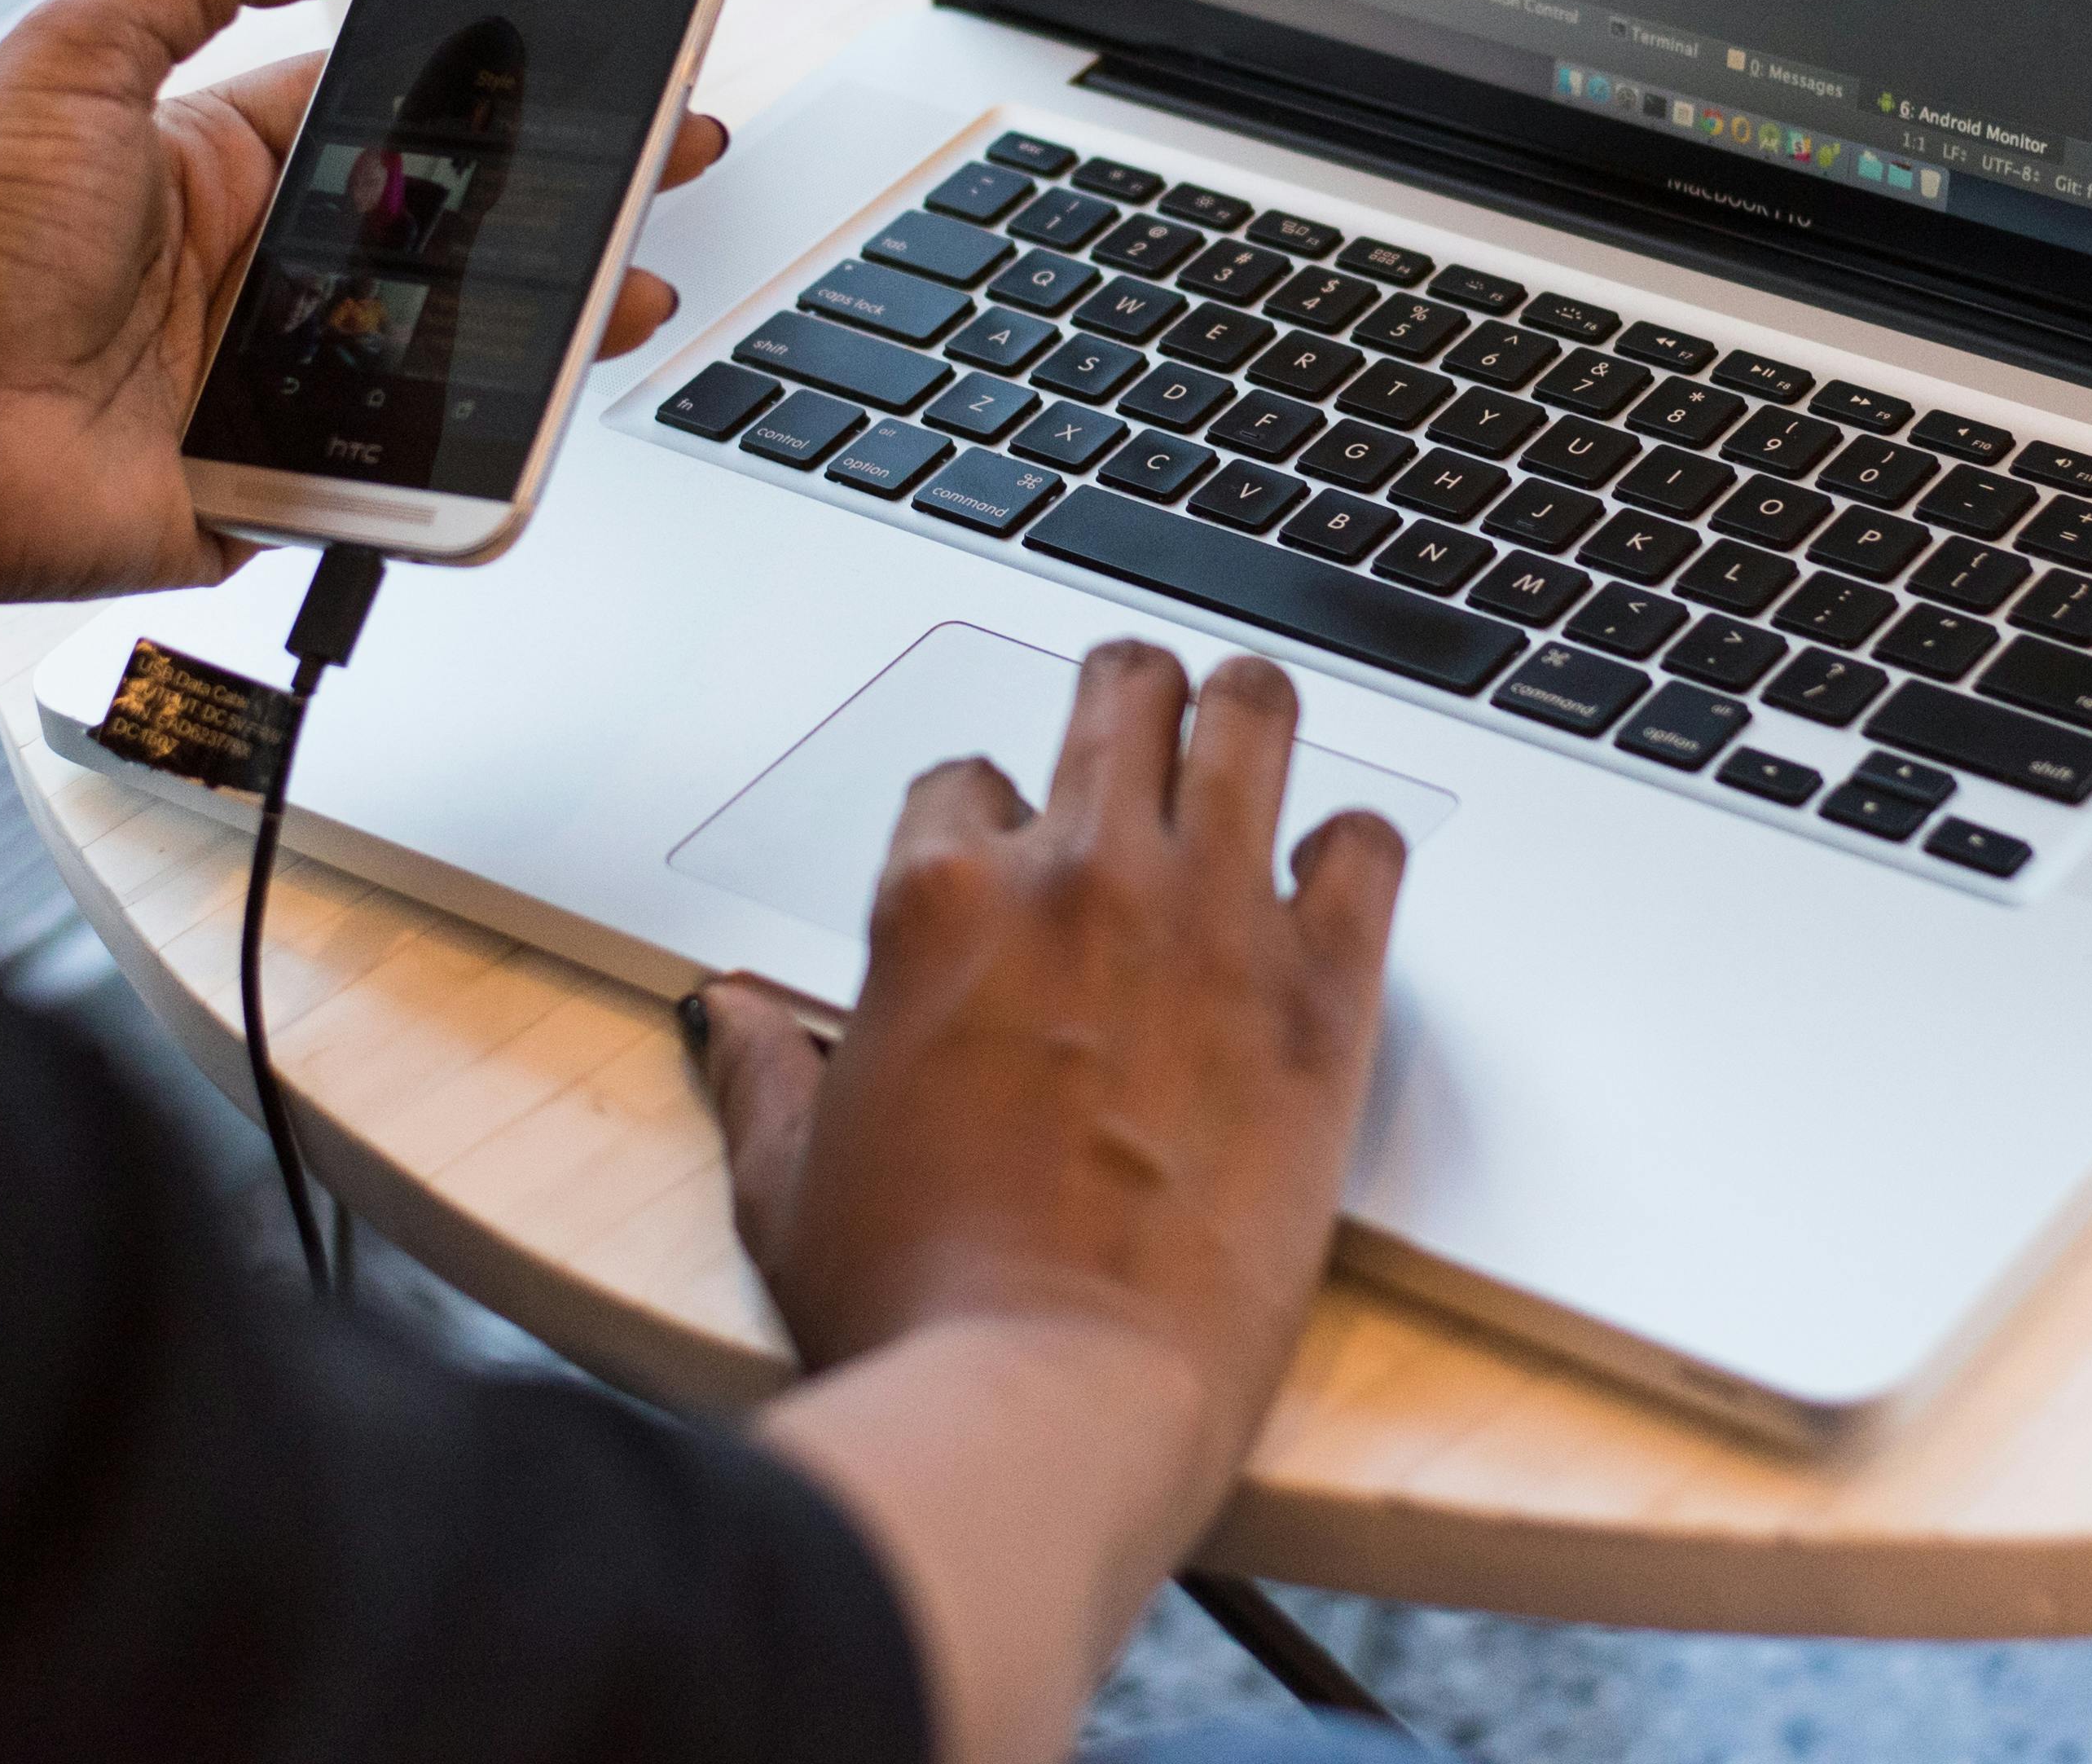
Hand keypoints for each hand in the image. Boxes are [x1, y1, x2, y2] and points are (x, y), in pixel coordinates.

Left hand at [0, 0, 721, 725]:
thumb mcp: (66, 54)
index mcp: (219, 156)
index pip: (392, 102)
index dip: (492, 77)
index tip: (581, 46)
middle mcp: (261, 260)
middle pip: (452, 218)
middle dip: (566, 186)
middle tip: (667, 150)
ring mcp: (279, 372)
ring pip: (454, 335)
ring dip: (555, 307)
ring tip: (634, 279)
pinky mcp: (285, 473)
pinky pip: (407, 455)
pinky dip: (483, 435)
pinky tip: (550, 394)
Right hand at [703, 645, 1403, 1759]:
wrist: (1050, 1401)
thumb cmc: (918, 1309)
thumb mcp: (788, 1185)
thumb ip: (760, 1073)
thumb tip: (723, 1013)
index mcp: (939, 902)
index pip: (967, 779)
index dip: (989, 822)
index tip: (1010, 868)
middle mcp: (1077, 877)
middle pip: (1121, 691)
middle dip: (1129, 700)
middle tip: (1145, 735)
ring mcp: (1208, 920)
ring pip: (1252, 714)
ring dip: (1248, 721)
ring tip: (1251, 745)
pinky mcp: (1321, 994)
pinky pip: (1368, 846)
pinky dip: (1354, 853)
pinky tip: (1334, 889)